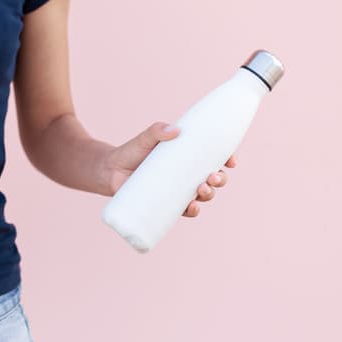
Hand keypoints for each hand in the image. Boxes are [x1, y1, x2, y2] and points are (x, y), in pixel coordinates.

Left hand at [102, 121, 237, 217]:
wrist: (110, 171)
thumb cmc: (130, 152)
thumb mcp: (145, 139)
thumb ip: (156, 130)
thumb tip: (174, 130)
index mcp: (188, 157)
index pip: (214, 159)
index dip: (227, 160)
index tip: (231, 160)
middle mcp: (187, 175)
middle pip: (214, 179)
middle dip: (220, 180)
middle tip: (211, 177)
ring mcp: (178, 190)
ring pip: (203, 195)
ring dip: (209, 195)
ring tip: (201, 190)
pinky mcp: (166, 203)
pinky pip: (185, 210)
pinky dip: (192, 210)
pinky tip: (191, 207)